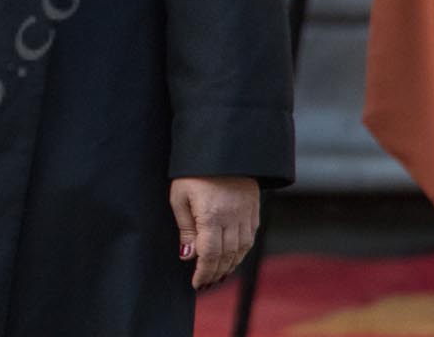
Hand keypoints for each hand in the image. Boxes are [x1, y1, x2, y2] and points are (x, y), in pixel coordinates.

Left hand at [170, 175, 259, 289]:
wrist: (222, 148)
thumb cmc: (193, 171)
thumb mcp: (179, 196)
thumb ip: (184, 227)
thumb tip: (187, 255)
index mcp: (212, 216)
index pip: (209, 254)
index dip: (203, 272)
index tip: (196, 283)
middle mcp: (233, 219)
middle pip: (226, 256)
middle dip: (215, 273)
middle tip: (205, 283)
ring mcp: (246, 215)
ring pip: (241, 250)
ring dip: (229, 266)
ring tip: (217, 275)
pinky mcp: (253, 211)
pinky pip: (249, 239)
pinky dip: (240, 252)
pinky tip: (231, 258)